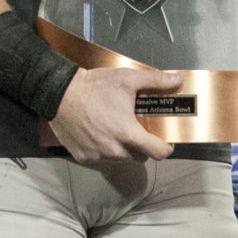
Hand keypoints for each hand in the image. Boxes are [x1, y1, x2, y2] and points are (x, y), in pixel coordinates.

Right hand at [48, 66, 182, 162]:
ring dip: (122, 148)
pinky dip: (103, 149)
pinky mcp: (83, 157)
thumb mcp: (127, 79)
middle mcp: (114, 150)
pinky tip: (98, 132)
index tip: (164, 139)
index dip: (165, 147)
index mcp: (128, 134)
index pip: (159, 153)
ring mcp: (98, 156)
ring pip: (120, 158)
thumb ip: (155, 81)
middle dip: (141, 145)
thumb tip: (177, 80)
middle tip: (135, 127)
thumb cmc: (93, 86)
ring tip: (114, 127)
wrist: (59, 92)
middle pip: (139, 156)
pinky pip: (101, 158)